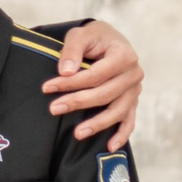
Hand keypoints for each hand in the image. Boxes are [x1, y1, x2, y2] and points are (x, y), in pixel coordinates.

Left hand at [48, 20, 142, 150]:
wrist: (109, 40)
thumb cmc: (94, 38)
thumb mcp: (80, 35)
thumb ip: (72, 50)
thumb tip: (65, 72)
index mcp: (124, 55)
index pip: (95, 74)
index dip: (71, 83)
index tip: (47, 87)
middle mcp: (134, 74)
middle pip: (105, 94)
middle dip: (78, 102)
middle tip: (53, 109)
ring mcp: (135, 90)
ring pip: (117, 111)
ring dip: (97, 124)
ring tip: (77, 133)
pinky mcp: (132, 101)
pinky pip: (130, 121)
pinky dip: (121, 135)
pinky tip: (109, 147)